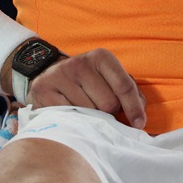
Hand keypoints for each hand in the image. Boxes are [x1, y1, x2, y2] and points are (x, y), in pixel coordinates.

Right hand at [27, 48, 146, 129]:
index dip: (134, 108)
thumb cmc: (87, 81)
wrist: (48, 74)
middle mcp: (80, 63)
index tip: (139, 124)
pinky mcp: (44, 90)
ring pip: (89, 113)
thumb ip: (128, 93)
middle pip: (108, 103)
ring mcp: (60, 75)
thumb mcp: (108, 79)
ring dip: (91, 119)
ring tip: (85, 112)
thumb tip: (139, 118)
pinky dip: (74, 121)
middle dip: (110, 114)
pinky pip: (68, 116)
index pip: (124, 86)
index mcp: (101, 57)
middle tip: (102, 113)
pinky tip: (71, 115)